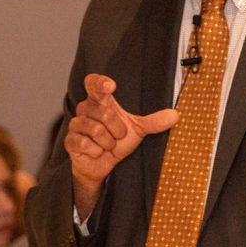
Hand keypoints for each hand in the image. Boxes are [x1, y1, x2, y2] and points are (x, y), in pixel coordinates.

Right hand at [65, 73, 176, 216]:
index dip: (99, 82)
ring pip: (96, 129)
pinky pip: (86, 144)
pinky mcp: (70, 141)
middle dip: (117, 130)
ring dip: (108, 142)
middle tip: (118, 136)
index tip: (111, 87)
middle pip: (104, 113)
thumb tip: (175, 115)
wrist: (103, 164)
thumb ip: (153, 122)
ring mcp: (76, 124)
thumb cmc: (117, 140)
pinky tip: (97, 152)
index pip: (93, 83)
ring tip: (108, 145)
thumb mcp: (138, 130)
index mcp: (100, 100)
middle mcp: (85, 108)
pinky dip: (97, 151)